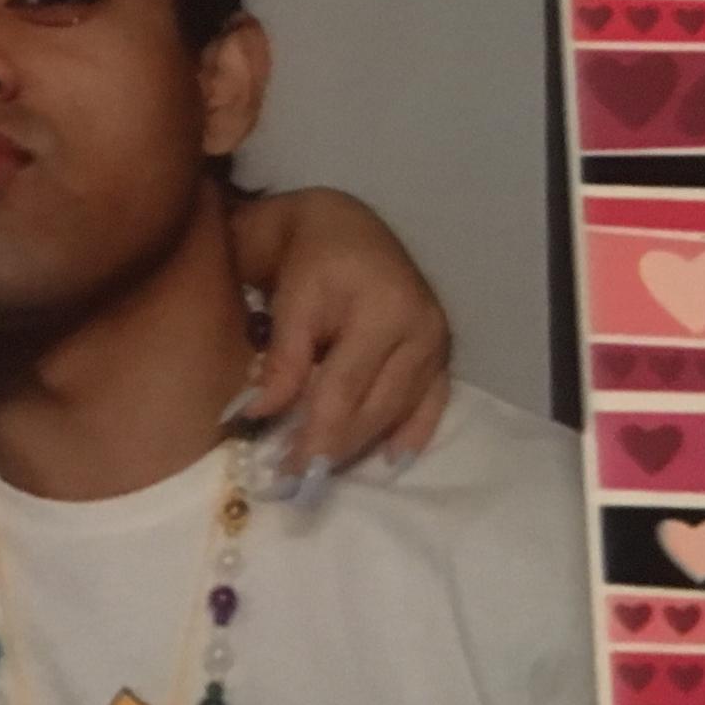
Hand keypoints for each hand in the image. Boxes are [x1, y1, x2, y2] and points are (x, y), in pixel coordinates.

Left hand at [229, 188, 450, 494]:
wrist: (342, 223)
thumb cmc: (307, 256)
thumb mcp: (290, 300)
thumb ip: (284, 359)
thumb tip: (263, 415)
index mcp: (383, 312)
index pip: (342, 392)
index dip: (313, 437)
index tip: (285, 472)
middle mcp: (420, 329)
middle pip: (373, 409)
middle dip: (333, 449)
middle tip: (295, 482)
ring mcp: (437, 341)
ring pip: (397, 411)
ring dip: (361, 445)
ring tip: (325, 472)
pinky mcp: (442, 348)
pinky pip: (432, 401)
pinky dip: (412, 431)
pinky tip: (393, 458)